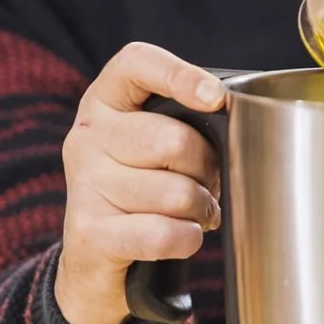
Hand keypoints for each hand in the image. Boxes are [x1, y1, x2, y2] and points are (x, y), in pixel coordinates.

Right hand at [54, 43, 224, 323]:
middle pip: (174, 140)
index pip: (136, 64)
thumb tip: (239, 119)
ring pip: (176, 193)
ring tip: (196, 213)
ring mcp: (84, 185)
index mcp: (105, 103)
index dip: (180, 75)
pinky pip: (164, 234)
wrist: (96, 259)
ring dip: (201, 209)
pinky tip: (182, 237)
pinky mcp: (89, 233)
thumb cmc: (143, 190)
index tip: (216, 98)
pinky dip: (187, 239)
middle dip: (208, 169)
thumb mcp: (154, 145)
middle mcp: (87, 137)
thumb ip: (185, 122)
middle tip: (210, 184)